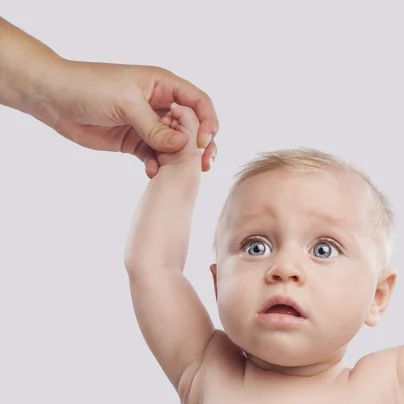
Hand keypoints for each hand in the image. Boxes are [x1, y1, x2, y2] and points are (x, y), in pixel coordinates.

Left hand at [36, 59, 218, 177]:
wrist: (53, 98)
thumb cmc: (88, 87)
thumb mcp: (126, 103)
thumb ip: (155, 127)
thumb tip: (184, 145)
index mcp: (163, 85)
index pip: (198, 103)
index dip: (207, 122)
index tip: (201, 142)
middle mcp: (160, 105)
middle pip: (193, 127)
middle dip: (200, 147)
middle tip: (203, 166)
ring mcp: (148, 125)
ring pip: (176, 146)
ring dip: (179, 161)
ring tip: (175, 173)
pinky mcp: (135, 142)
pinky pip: (156, 157)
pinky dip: (158, 166)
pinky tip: (151, 172)